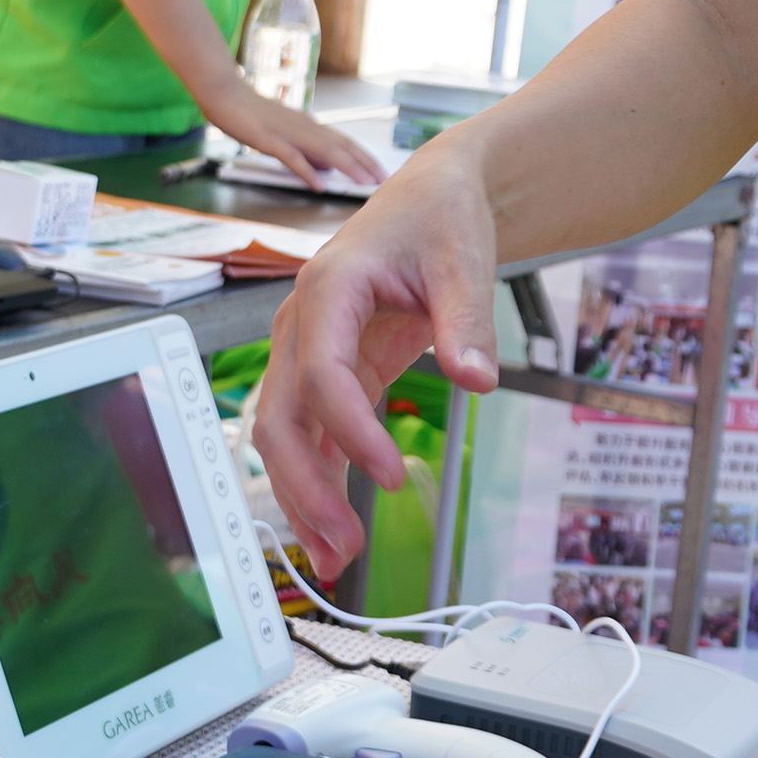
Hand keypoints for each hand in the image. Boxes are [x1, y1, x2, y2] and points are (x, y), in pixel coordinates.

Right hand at [205, 73, 386, 193]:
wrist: (224, 93)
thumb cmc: (252, 114)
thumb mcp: (286, 132)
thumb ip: (307, 150)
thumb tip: (328, 169)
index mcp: (309, 126)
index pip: (344, 142)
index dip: (364, 158)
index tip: (380, 172)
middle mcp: (304, 127)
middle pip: (340, 146)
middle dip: (364, 164)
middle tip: (383, 181)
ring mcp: (286, 132)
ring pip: (323, 150)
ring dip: (346, 167)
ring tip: (363, 183)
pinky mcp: (267, 138)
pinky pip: (290, 156)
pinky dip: (307, 170)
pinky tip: (318, 184)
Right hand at [250, 148, 499, 572]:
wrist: (430, 198)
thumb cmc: (439, 218)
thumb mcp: (464, 259)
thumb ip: (467, 320)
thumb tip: (475, 379)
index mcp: (329, 289)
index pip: (321, 374)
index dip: (350, 431)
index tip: (390, 476)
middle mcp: (302, 324)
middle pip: (281, 417)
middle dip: (306, 487)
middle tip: (346, 544)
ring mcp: (306, 351)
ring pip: (284, 435)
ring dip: (303, 498)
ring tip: (336, 558)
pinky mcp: (326, 373)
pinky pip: (309, 435)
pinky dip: (318, 483)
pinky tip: (334, 531)